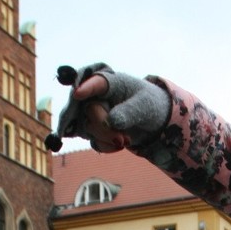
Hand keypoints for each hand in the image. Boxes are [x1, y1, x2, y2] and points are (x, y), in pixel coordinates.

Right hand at [44, 63, 169, 153]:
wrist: (153, 122)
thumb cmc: (148, 104)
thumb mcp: (145, 104)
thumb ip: (129, 111)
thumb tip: (111, 121)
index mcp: (110, 83)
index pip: (96, 83)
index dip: (86, 88)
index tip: (78, 93)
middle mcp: (97, 97)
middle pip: (90, 109)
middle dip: (103, 126)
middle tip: (122, 140)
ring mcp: (94, 115)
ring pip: (90, 128)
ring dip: (107, 138)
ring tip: (127, 140)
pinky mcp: (96, 132)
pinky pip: (95, 141)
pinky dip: (107, 146)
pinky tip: (120, 145)